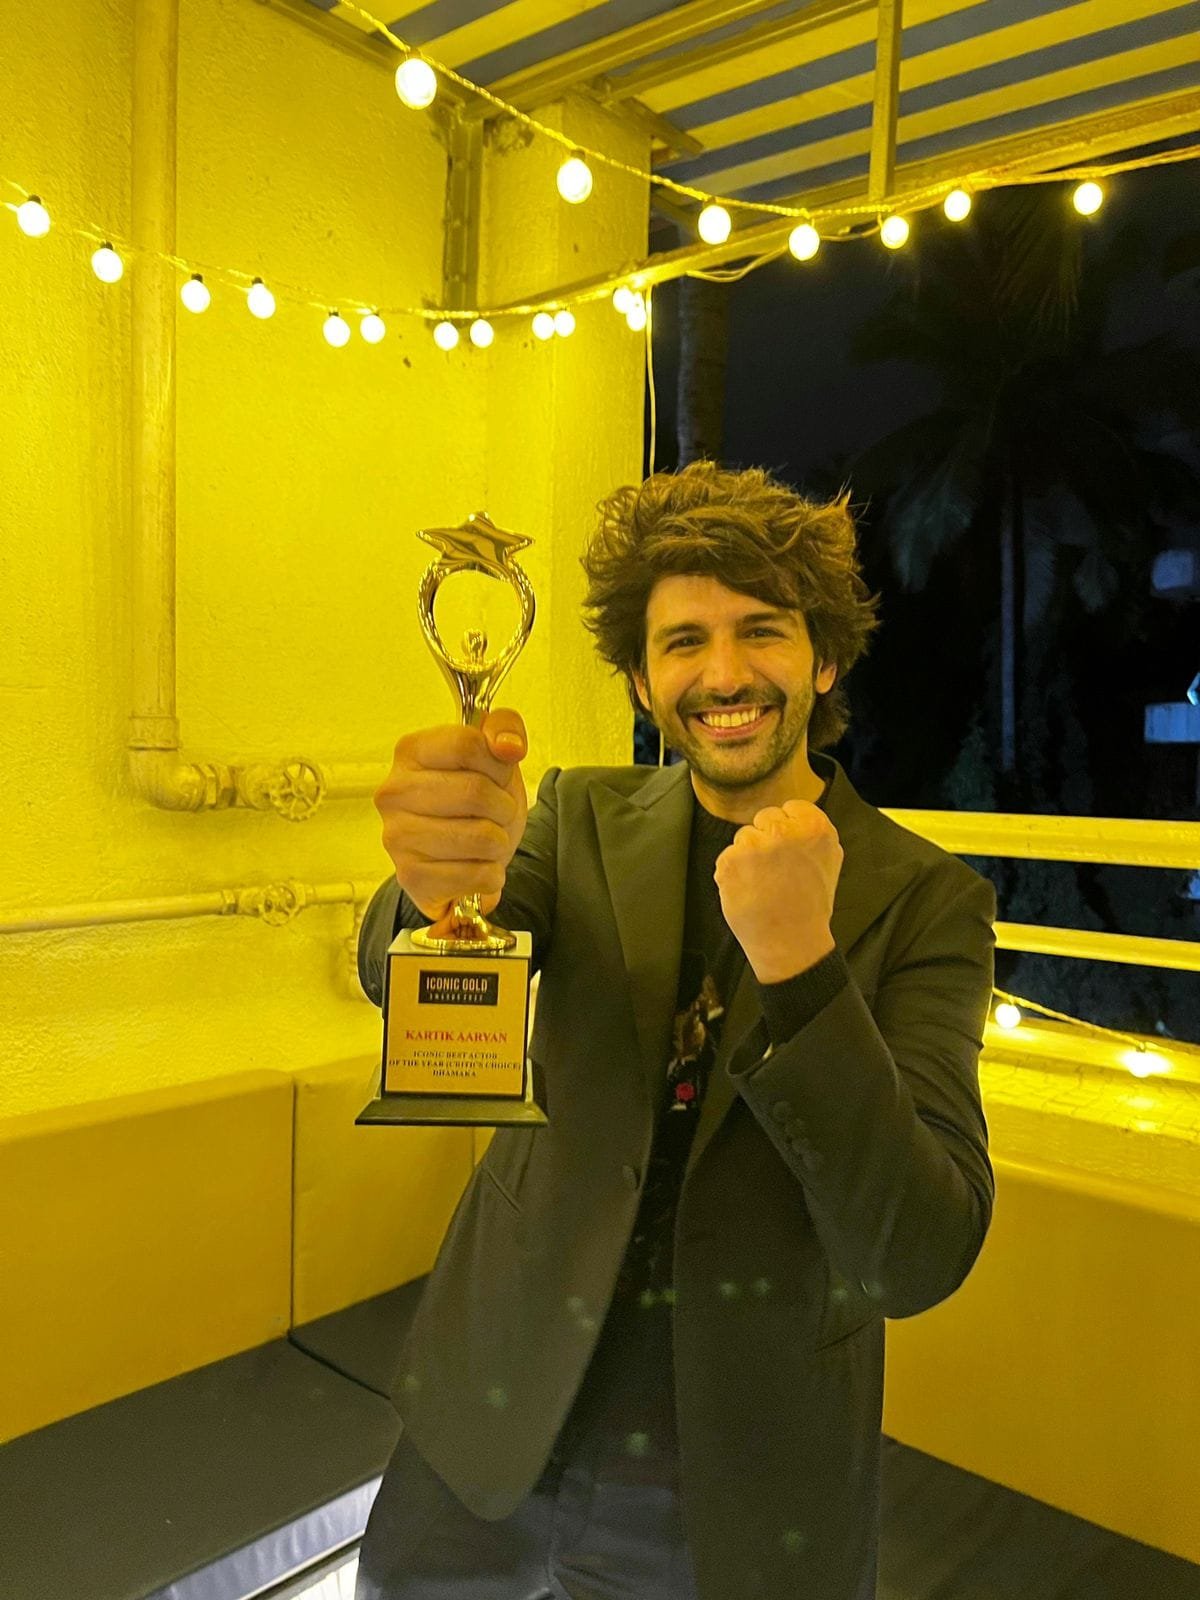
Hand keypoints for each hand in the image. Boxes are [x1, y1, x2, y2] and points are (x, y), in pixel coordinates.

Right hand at [373, 709, 527, 923]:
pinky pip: (479, 875)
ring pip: (483, 837)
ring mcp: (397, 836)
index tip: (494, 776)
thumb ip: (504, 728)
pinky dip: (491, 874)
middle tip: (493, 813)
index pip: (467, 744)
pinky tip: (474, 866)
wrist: (461, 856)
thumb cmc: (474, 802)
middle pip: (476, 792)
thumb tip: (508, 746)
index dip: (496, 763)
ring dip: (499, 842)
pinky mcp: (412, 877)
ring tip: (483, 840)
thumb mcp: (494, 757)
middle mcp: (394, 792)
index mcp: (410, 751)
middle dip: (502, 807)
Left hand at [714, 800, 842, 982]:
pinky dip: (733, 874)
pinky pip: (727, 858)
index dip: (788, 829)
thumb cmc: (810, 907)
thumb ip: (812, 835)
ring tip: (764, 885)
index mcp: (815, 828)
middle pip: (765, 818)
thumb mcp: (828, 861)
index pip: (791, 808)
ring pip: (744, 837)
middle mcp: (784, 831)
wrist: (791, 943)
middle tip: (776, 871)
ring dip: (748, 858)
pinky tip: (749, 892)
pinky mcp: (730, 861)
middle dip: (766, 840)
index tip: (789, 850)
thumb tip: (793, 816)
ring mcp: (754, 846)